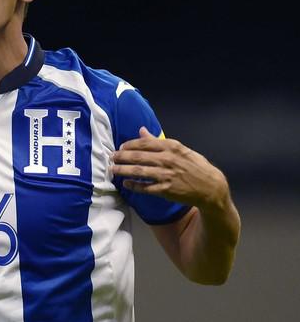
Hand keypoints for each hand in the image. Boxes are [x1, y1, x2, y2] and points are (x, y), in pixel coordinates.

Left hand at [110, 127, 228, 209]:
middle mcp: (167, 159)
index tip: (121, 147)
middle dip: (121, 157)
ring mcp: (166, 175)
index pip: (145, 143)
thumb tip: (142, 130)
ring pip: (138, 171)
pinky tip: (126, 184)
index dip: (129, 145)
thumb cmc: (195, 166)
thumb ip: (159, 141)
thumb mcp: (180, 150)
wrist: (210, 187)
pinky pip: (145, 187)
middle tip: (111, 157)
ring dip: (123, 170)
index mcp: (172, 147)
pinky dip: (134, 186)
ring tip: (112, 169)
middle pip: (138, 157)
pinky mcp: (165, 190)